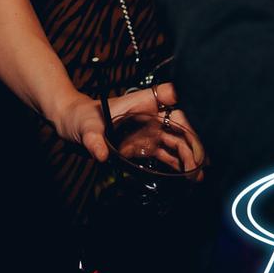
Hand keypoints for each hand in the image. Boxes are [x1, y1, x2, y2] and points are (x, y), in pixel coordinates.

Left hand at [53, 84, 202, 168]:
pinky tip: (189, 176)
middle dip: (194, 140)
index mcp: (141, 103)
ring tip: (197, 175)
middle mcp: (150, 116)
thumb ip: (93, 139)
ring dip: (190, 156)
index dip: (186, 105)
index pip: (171, 96)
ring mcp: (150, 132)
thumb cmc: (80, 118)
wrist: (73, 126)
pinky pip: (168, 154)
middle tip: (199, 162)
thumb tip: (101, 155)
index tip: (195, 125)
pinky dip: (179, 164)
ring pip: (178, 141)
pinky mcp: (146, 147)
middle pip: (181, 123)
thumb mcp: (85, 127)